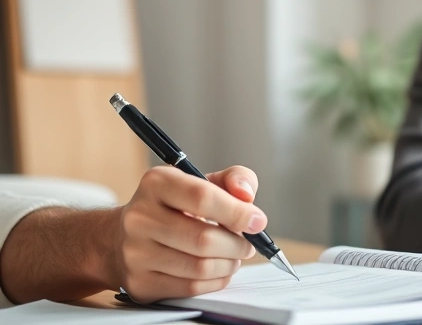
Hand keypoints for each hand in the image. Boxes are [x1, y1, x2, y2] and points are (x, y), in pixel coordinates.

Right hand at [108, 166, 266, 302]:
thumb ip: (234, 179)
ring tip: (234, 256)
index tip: (257, 221)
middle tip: (247, 244)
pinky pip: (191, 288)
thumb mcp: (201, 181)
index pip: (203, 197)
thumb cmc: (172, 207)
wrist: (120, 238)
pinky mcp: (140, 282)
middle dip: (237, 244)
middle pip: (204, 239)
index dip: (237, 212)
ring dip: (229, 264)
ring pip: (199, 267)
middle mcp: (139, 217)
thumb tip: (246, 195)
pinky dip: (216, 281)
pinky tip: (219, 270)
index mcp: (157, 183)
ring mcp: (135, 253)